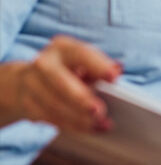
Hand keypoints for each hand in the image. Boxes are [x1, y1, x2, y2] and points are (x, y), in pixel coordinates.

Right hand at [0, 35, 120, 132]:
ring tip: (102, 124)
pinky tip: (90, 128)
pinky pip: (50, 117)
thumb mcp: (85, 63)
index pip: (81, 54)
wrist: (27, 80)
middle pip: (61, 82)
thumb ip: (101, 66)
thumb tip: (117, 69)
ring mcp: (31, 83)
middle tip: (100, 111)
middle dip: (81, 99)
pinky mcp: (27, 103)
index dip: (98, 66)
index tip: (113, 78)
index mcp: (63, 48)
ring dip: (79, 118)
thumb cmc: (68, 70)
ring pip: (55, 104)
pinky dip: (72, 125)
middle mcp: (44, 63)